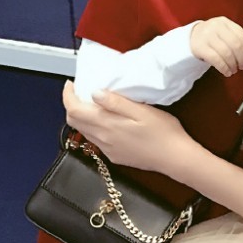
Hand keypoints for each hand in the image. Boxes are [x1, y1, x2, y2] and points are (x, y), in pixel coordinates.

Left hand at [63, 82, 188, 173]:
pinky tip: (106, 121)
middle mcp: (103, 139)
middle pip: (74, 122)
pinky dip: (93, 127)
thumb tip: (94, 93)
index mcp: (107, 125)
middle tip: (80, 92)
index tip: (71, 84)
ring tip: (92, 103)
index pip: (74, 110)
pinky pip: (96, 140)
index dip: (68, 95)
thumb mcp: (141, 111)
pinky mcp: (115, 156)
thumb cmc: (163, 133)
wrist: (175, 159)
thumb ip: (116, 102)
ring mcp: (108, 149)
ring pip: (84, 131)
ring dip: (82, 116)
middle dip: (72, 105)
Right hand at [190, 17, 242, 76]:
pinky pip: (216, 60)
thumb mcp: (225, 33)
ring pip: (226, 53)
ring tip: (234, 70)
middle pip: (236, 45)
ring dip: (233, 65)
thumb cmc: (213, 38)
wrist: (190, 38)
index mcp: (225, 22)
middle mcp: (216, 26)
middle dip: (242, 59)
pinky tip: (226, 72)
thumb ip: (237, 39)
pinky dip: (224, 68)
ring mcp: (206, 36)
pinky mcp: (199, 47)